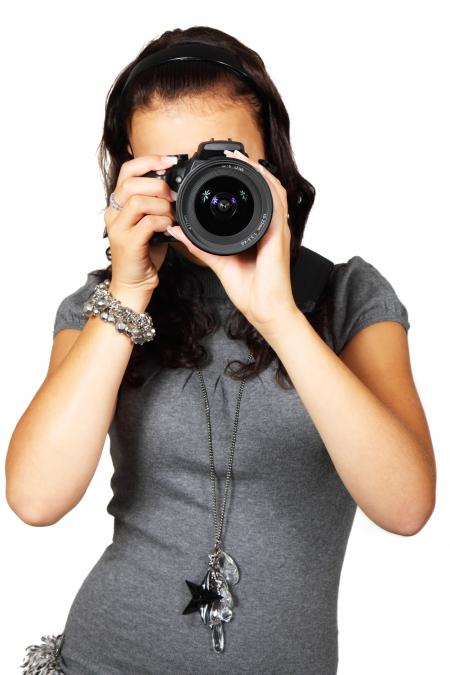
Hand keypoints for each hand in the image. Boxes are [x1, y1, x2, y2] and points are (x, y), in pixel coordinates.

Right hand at [104, 154, 178, 296]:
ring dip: (162, 205)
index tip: (171, 161)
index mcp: (118, 204)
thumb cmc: (143, 254)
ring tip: (171, 216)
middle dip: (158, 184)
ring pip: (139, 201)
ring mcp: (118, 228)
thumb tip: (174, 187)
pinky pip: (147, 222)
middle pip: (131, 182)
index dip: (149, 161)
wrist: (133, 284)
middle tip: (173, 196)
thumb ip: (155, 204)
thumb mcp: (148, 223)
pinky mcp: (128, 243)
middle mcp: (113, 213)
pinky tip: (170, 228)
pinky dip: (163, 222)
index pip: (127, 171)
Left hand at [166, 149, 297, 329]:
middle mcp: (270, 228)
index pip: (252, 200)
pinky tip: (258, 175)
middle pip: (265, 189)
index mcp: (257, 233)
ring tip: (241, 158)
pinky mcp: (279, 236)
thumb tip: (179, 232)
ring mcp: (277, 231)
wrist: (265, 311)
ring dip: (258, 172)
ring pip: (273, 191)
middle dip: (250, 169)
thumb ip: (200, 246)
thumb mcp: (219, 262)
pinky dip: (268, 187)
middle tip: (231, 153)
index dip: (242, 180)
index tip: (223, 167)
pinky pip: (276, 205)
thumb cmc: (250, 291)